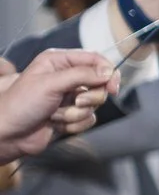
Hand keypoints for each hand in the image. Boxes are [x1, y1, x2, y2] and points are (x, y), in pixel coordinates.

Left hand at [0, 50, 119, 158]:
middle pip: (100, 84)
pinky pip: (88, 119)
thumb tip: (108, 72)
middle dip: (89, 97)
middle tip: (76, 101)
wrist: (9, 134)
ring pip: (94, 104)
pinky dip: (74, 124)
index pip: (95, 60)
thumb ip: (82, 74)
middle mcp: (66, 77)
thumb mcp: (51, 83)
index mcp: (59, 62)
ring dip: (76, 113)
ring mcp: (69, 97)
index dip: (108, 72)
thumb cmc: (21, 104)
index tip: (113, 87)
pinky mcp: (71, 115)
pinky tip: (56, 124)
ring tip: (55, 114)